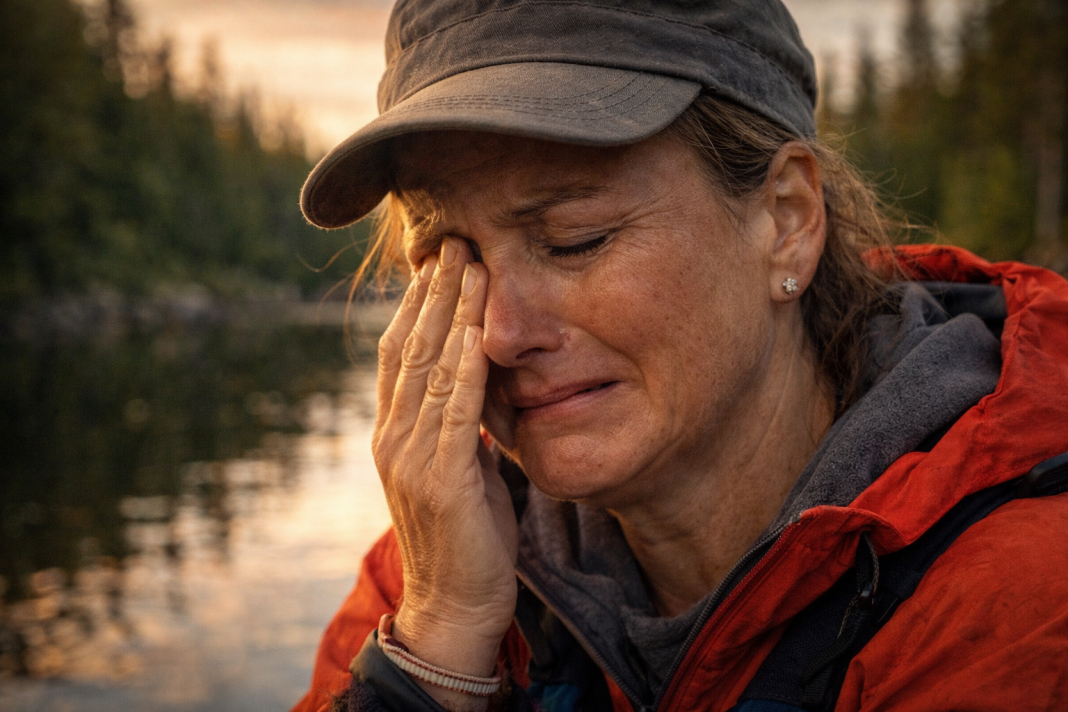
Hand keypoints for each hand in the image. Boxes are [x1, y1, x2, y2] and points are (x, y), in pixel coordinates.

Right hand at [372, 238, 518, 708]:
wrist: (455, 606)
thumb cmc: (465, 537)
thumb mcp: (458, 470)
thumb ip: (458, 427)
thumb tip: (476, 384)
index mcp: (394, 433)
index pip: (399, 353)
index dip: (416, 304)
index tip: (439, 262)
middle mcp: (392, 437)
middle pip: (408, 347)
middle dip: (431, 292)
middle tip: (452, 241)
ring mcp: (410, 456)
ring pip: (426, 367)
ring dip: (448, 312)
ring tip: (467, 264)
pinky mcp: (439, 477)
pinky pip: (453, 408)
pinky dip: (462, 364)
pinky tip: (474, 328)